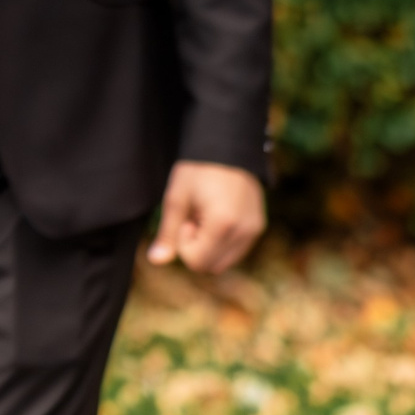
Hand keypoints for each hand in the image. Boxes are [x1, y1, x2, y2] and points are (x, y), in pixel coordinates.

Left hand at [146, 160, 265, 273]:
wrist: (227, 147)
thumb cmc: (197, 170)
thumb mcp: (176, 198)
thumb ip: (167, 233)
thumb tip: (155, 261)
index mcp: (223, 224)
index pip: (197, 262)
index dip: (184, 243)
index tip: (186, 219)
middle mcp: (244, 231)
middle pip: (211, 267)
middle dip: (197, 248)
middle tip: (195, 218)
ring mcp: (254, 230)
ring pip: (224, 262)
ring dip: (209, 247)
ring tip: (206, 217)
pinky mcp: (258, 227)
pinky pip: (236, 251)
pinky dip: (221, 243)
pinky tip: (216, 217)